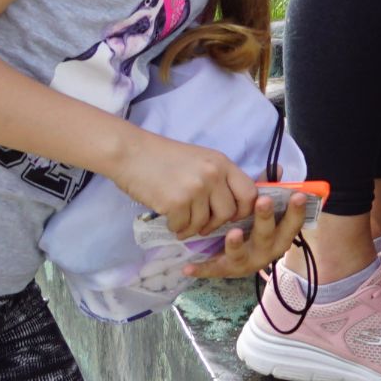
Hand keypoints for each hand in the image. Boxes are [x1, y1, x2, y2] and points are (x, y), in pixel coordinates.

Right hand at [106, 131, 257, 242]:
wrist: (130, 152)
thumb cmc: (162, 157)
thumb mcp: (200, 160)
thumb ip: (218, 178)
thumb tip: (231, 206)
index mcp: (222, 163)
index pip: (249, 193)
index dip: (244, 210)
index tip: (232, 216)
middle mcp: (213, 175)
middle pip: (228, 213)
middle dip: (215, 223)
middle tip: (203, 225)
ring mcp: (196, 189)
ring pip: (204, 223)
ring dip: (193, 228)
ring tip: (183, 223)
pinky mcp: (176, 202)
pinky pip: (183, 226)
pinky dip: (176, 227)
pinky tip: (171, 221)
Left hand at [189, 187, 315, 279]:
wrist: (240, 261)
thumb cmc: (254, 229)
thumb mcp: (262, 211)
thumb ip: (268, 190)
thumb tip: (278, 168)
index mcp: (279, 237)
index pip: (293, 224)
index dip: (297, 211)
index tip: (298, 195)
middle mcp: (265, 251)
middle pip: (267, 236)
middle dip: (265, 219)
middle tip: (263, 201)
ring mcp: (245, 262)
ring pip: (241, 254)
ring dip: (237, 244)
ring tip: (233, 233)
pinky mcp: (224, 270)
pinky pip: (212, 269)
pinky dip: (201, 269)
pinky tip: (189, 267)